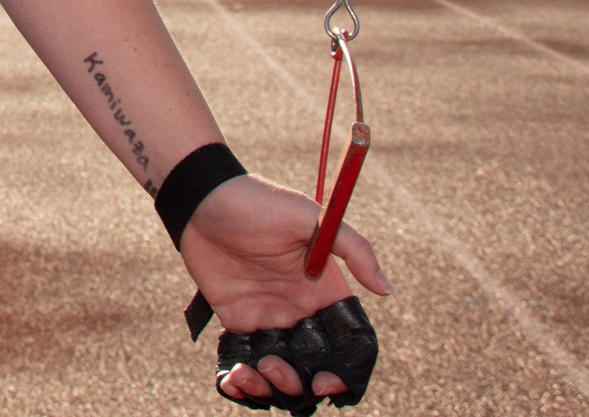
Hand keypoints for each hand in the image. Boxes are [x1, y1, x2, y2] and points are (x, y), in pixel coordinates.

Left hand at [180, 175, 391, 404]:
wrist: (202, 199)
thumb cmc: (259, 203)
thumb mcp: (308, 217)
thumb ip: (352, 248)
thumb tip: (386, 289)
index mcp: (325, 294)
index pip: (348, 345)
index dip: (346, 371)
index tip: (327, 380)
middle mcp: (301, 313)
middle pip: (315, 370)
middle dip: (302, 385)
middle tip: (277, 371)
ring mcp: (269, 320)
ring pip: (280, 375)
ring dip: (269, 389)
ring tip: (248, 373)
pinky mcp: (238, 323)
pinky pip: (244, 364)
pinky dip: (239, 382)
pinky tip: (231, 377)